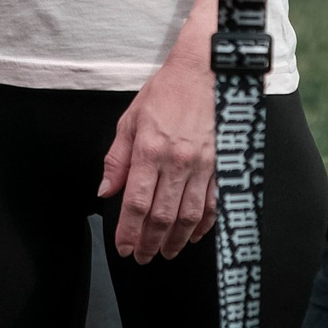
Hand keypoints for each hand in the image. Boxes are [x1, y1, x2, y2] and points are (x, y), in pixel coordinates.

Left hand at [101, 17, 217, 261]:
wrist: (205, 70)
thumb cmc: (166, 92)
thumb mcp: (130, 119)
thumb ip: (117, 159)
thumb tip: (106, 191)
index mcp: (150, 149)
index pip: (135, 202)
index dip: (128, 231)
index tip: (123, 248)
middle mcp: (177, 161)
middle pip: (161, 216)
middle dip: (149, 243)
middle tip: (142, 257)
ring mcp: (203, 165)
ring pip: (189, 216)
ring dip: (176, 240)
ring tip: (165, 252)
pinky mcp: (221, 164)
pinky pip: (213, 203)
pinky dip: (204, 224)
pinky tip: (194, 235)